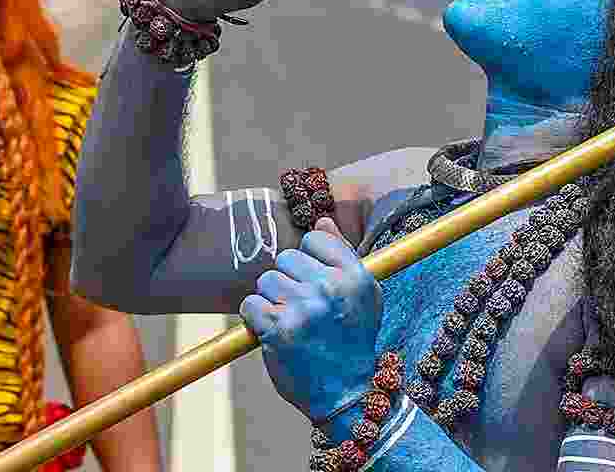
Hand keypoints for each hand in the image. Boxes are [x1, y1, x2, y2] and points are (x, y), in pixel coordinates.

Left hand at [240, 217, 381, 421]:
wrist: (346, 393)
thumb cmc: (353, 341)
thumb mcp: (364, 295)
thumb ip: (343, 254)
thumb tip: (321, 220)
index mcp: (353, 276)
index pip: (314, 239)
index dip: (309, 260)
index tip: (315, 282)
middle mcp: (328, 288)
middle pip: (286, 258)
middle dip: (289, 280)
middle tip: (303, 307)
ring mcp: (301, 308)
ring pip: (265, 280)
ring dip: (271, 299)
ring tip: (290, 320)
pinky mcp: (276, 329)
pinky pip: (250, 304)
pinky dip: (256, 317)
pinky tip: (273, 331)